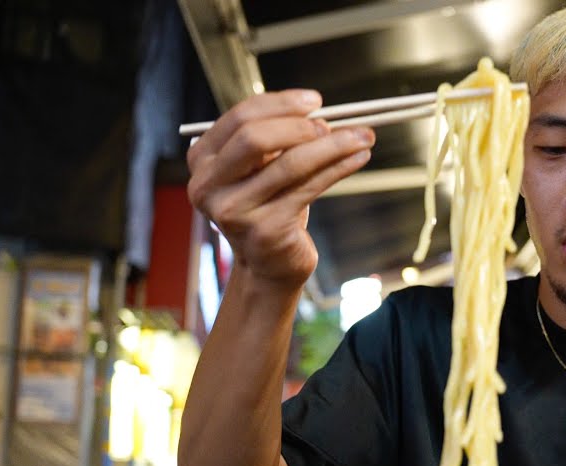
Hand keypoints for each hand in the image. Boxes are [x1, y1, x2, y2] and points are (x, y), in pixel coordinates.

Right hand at [186, 89, 375, 290]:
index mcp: (203, 161)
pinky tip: (359, 157)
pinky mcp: (265, 229)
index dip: (280, 104)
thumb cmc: (269, 208)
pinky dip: (338, 168)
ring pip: (289, 164)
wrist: (269, 265)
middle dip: (299, 125)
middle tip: (331, 123)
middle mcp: (209, 186)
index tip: (315, 100)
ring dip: (332, 146)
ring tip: (363, 136)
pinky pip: (308, 188)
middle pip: (254, 139)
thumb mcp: (262, 171)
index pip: (240, 118)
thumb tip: (322, 114)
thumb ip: (277, 141)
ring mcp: (234, 210)